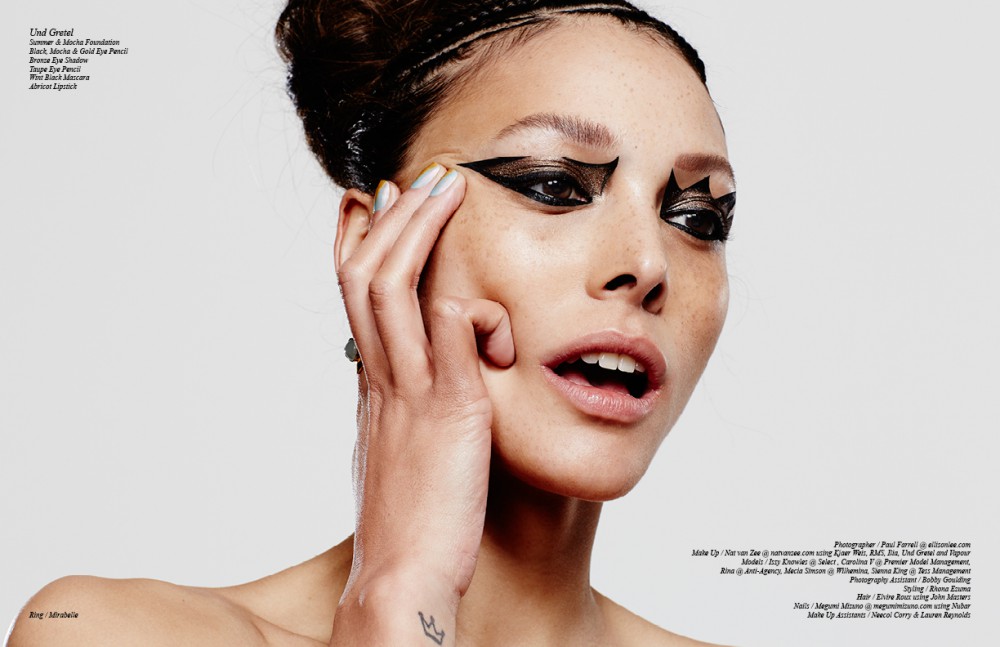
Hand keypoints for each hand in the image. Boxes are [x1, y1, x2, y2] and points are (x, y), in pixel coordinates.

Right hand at [331, 164, 513, 644]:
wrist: (402, 577)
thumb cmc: (411, 522)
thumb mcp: (401, 452)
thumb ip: (407, 409)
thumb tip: (423, 380)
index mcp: (373, 388)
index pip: (353, 297)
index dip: (356, 242)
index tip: (366, 201)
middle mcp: (382, 381)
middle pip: (365, 276)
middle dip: (390, 218)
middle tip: (416, 176)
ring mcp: (410, 393)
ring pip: (393, 289)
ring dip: (418, 231)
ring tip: (444, 188)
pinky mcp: (448, 413)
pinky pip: (451, 335)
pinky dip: (472, 310)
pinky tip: (493, 310)